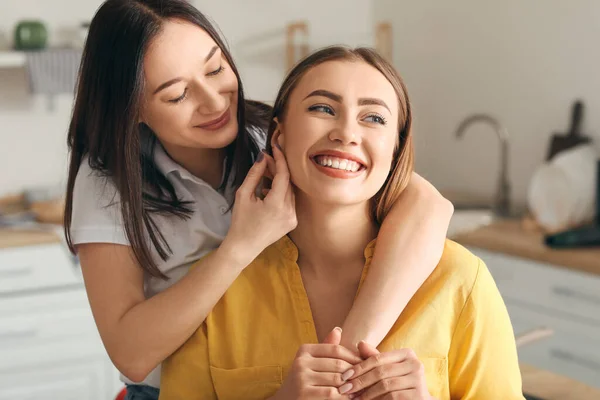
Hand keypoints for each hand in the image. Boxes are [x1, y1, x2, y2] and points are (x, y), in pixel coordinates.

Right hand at [222, 145, 296, 263]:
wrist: (244, 247)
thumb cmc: (240, 221)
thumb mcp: (243, 195)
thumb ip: (255, 174)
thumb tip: (263, 156)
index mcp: (277, 205)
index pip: (284, 175)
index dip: (280, 159)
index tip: (275, 147)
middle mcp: (289, 211)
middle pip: (288, 182)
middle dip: (279, 168)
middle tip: (266, 158)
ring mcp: (293, 218)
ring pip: (290, 191)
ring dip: (281, 179)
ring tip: (266, 172)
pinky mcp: (293, 222)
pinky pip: (290, 201)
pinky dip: (282, 192)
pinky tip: (268, 190)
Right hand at [272, 327, 361, 399]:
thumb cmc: (303, 381)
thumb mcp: (311, 362)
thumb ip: (326, 348)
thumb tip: (339, 329)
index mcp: (304, 350)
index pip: (335, 349)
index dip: (352, 356)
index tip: (364, 363)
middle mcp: (301, 362)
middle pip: (338, 364)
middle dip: (354, 372)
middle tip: (367, 376)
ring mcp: (301, 378)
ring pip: (337, 379)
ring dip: (351, 385)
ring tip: (361, 387)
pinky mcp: (304, 394)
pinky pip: (332, 393)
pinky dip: (344, 396)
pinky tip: (350, 397)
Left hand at [340, 341, 430, 399]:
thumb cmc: (399, 385)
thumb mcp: (386, 370)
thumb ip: (374, 358)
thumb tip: (360, 343)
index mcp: (407, 354)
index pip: (378, 358)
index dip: (359, 367)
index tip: (344, 376)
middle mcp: (416, 364)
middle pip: (381, 372)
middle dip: (360, 381)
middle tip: (345, 389)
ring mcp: (419, 380)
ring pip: (385, 385)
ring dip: (366, 393)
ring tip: (353, 398)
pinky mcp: (419, 395)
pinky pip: (392, 397)